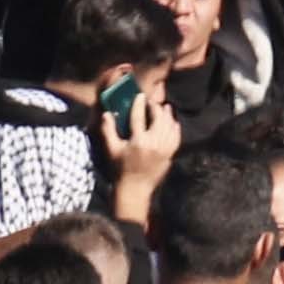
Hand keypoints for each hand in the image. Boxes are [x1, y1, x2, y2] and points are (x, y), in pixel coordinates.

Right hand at [106, 78, 181, 203]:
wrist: (135, 188)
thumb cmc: (120, 169)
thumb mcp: (112, 150)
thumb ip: (109, 131)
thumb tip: (107, 114)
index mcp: (138, 141)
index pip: (139, 117)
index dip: (139, 104)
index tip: (140, 95)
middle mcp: (153, 143)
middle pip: (158, 118)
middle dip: (156, 107)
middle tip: (152, 103)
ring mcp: (164, 149)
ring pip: (169, 126)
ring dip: (168, 115)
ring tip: (164, 108)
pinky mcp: (170, 154)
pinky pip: (176, 137)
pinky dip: (175, 128)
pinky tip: (173, 122)